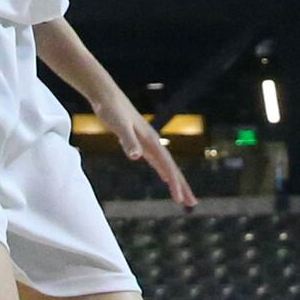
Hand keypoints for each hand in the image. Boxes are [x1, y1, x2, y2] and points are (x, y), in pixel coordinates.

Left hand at [97, 87, 196, 206]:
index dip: (174, 183)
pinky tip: (164, 176)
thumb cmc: (112, 110)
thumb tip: (137, 156)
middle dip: (182, 186)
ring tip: (182, 196)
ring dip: (175, 180)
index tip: (180, 199)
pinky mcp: (140, 141)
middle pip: (172, 168)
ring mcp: (148, 142)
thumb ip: (129, 141)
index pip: (167, 166)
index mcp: (151, 140)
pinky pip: (157, 160)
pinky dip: (163, 170)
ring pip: (166, 165)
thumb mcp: (119, 126)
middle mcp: (153, 142)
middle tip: (192, 204)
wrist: (106, 95)